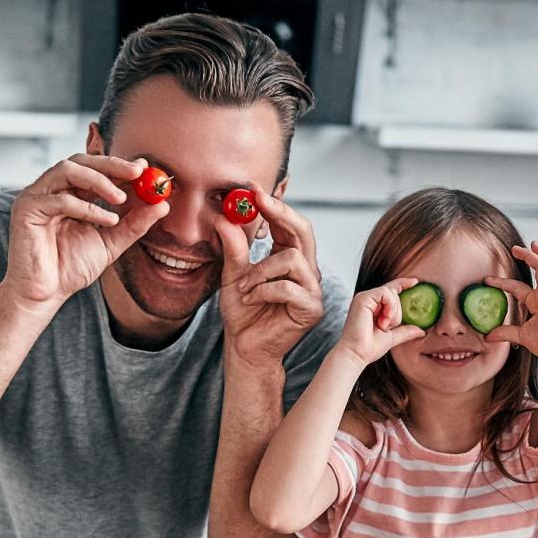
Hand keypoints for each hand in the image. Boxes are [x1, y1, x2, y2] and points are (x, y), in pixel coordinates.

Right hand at [0, 154, 169, 310]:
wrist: (46, 293)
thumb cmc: (71, 268)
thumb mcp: (112, 242)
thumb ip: (134, 223)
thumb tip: (162, 205)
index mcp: (69, 193)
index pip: (94, 169)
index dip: (119, 165)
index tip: (145, 168)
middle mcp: (51, 190)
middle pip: (81, 161)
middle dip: (111, 165)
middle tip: (138, 172)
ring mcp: (36, 196)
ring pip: (67, 170)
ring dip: (99, 181)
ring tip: (121, 199)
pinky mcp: (26, 209)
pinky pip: (59, 199)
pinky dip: (87, 207)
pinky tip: (107, 220)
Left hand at [216, 184, 327, 367]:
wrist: (245, 348)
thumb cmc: (243, 312)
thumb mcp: (232, 275)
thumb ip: (233, 248)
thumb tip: (224, 217)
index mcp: (291, 257)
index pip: (290, 224)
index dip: (275, 205)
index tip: (254, 189)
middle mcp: (307, 270)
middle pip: (303, 231)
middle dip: (280, 213)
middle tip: (257, 202)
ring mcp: (313, 289)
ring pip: (292, 259)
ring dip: (261, 270)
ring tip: (244, 286)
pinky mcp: (312, 309)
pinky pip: (289, 287)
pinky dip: (264, 290)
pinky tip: (251, 299)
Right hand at [332, 277, 426, 366]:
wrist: (357, 354)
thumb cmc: (370, 347)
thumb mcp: (393, 337)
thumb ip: (406, 331)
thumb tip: (422, 331)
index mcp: (373, 306)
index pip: (390, 290)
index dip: (403, 284)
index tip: (416, 282)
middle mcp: (368, 299)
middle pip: (394, 293)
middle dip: (397, 312)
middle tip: (387, 326)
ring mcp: (364, 297)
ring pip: (391, 292)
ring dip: (393, 311)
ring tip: (383, 325)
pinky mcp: (363, 298)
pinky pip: (385, 292)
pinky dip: (389, 306)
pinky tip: (383, 320)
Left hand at [483, 243, 537, 362]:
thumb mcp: (520, 335)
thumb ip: (505, 332)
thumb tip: (488, 337)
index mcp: (535, 301)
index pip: (517, 287)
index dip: (502, 282)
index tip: (487, 279)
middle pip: (537, 269)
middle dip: (527, 257)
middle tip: (514, 248)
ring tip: (533, 243)